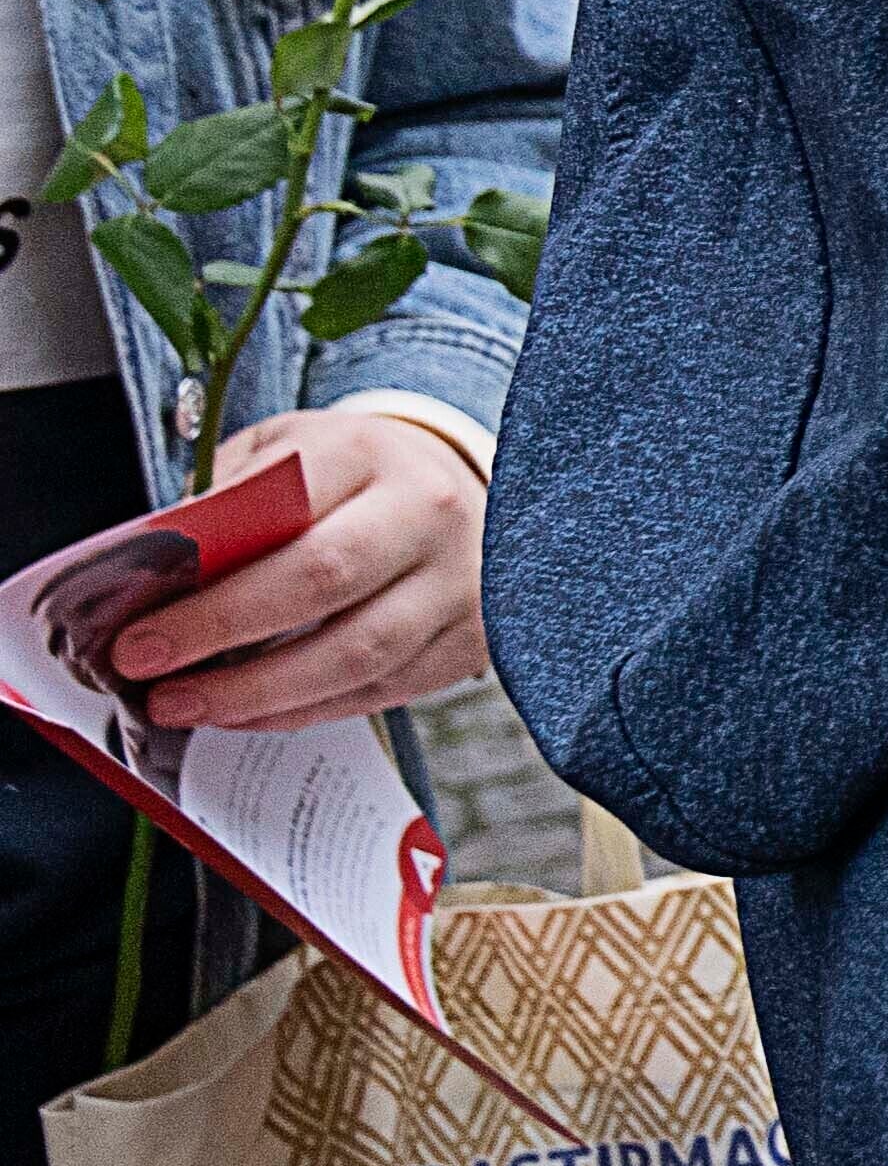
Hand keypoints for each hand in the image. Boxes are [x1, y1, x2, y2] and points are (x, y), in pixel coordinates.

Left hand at [88, 403, 491, 731]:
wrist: (453, 490)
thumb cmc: (345, 478)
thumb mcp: (279, 456)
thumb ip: (222, 505)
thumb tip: (152, 579)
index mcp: (368, 453)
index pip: (283, 518)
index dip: (209, 586)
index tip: (138, 634)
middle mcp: (428, 512)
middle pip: (323, 582)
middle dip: (222, 636)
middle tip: (151, 675)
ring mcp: (460, 580)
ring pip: (358, 654)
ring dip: (259, 693)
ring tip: (189, 705)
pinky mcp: (471, 639)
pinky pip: (383, 691)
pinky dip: (307, 711)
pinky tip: (251, 712)